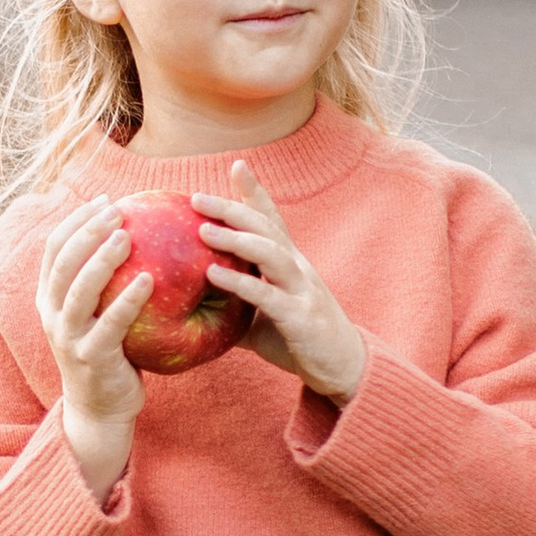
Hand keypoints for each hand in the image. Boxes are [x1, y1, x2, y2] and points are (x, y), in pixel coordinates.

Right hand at [36, 201, 147, 502]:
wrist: (100, 411)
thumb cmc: (108, 354)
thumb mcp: (96, 315)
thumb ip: (101, 283)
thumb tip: (132, 235)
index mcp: (49, 299)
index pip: (53, 249)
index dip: (75, 220)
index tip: (104, 201)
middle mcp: (51, 315)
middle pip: (62, 263)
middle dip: (86, 230)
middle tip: (116, 211)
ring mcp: (68, 338)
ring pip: (78, 289)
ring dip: (101, 258)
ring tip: (126, 235)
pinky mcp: (91, 358)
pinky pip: (111, 323)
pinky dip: (128, 299)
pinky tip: (149, 278)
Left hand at [194, 162, 367, 401]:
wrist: (343, 369)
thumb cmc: (298, 339)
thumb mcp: (261, 316)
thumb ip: (234, 303)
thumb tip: (193, 304)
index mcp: (289, 264)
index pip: (272, 219)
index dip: (255, 192)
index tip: (237, 166)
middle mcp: (297, 268)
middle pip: (265, 227)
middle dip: (232, 208)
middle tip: (196, 197)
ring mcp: (301, 290)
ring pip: (270, 252)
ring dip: (235, 239)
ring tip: (202, 230)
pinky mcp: (300, 317)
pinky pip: (267, 295)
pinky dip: (240, 282)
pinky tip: (212, 274)